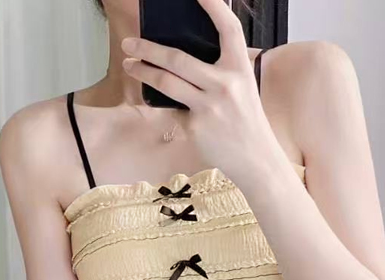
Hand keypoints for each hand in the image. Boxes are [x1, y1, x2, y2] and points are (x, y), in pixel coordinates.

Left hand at [121, 0, 285, 185]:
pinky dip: (169, 108)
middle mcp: (225, 84)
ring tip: (129, 65)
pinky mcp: (196, 127)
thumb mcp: (242, 87)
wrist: (255, 159)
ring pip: (166, 83)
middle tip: (130, 43)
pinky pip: (173, 110)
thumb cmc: (245, 121)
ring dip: (143, 72)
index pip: (229, 28)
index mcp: (240, 68)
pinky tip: (171, 109)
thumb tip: (186, 55)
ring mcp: (209, 106)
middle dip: (148, 49)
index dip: (214, 7)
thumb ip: (220, 69)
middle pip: (178, 59)